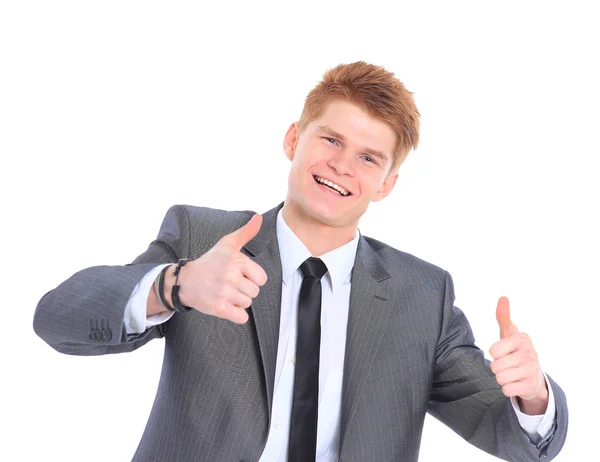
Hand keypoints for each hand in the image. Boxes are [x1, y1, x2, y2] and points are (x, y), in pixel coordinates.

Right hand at [174, 214, 267, 323]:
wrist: (186, 281)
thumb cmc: (210, 262)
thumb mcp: (227, 244)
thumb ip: (246, 232)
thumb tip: (259, 217)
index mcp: (236, 260)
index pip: (262, 278)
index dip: (252, 278)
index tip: (239, 275)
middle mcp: (231, 276)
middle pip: (255, 292)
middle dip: (244, 290)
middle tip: (229, 284)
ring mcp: (224, 292)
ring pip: (247, 304)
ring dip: (238, 301)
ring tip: (225, 292)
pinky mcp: (218, 308)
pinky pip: (241, 317)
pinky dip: (236, 314)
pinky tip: (226, 305)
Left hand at [489, 296, 547, 412]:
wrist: (534, 376)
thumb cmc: (516, 351)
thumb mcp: (510, 334)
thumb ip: (503, 317)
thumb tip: (503, 297)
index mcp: (523, 338)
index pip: (494, 350)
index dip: (495, 353)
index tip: (505, 352)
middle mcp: (530, 353)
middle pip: (495, 366)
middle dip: (497, 367)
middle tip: (507, 365)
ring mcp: (532, 370)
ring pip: (500, 378)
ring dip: (501, 378)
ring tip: (511, 374)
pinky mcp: (531, 386)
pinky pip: (506, 390)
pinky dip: (507, 389)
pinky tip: (515, 383)